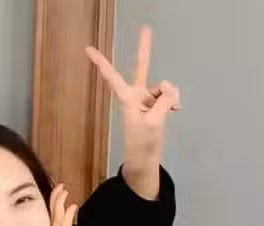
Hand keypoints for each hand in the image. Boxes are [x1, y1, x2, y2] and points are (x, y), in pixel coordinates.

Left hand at [86, 26, 180, 199]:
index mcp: (126, 99)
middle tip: (146, 27)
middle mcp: (135, 95)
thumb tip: (171, 90)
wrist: (144, 159)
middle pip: (141, 67)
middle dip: (145, 48)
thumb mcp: (155, 120)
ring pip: (164, 87)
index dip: (100, 62)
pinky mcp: (156, 104)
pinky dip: (174, 102)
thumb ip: (165, 99)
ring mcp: (147, 99)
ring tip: (168, 113)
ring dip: (169, 97)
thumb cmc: (142, 143)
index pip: (112, 77)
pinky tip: (176, 111)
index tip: (87, 49)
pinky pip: (170, 95)